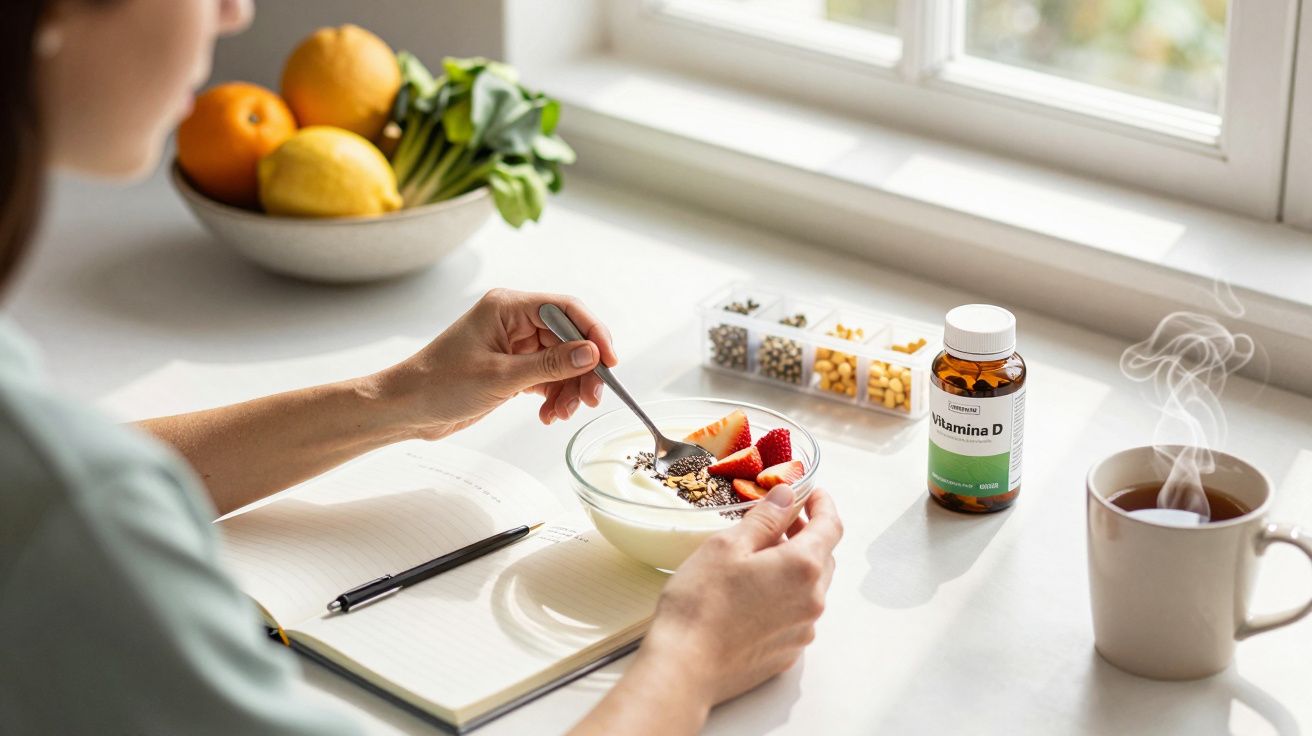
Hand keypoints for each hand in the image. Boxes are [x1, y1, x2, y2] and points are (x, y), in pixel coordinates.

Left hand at [375, 288, 618, 439]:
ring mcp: (513, 345)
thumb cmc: (439, 384)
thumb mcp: (500, 377)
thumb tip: (591, 353)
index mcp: (508, 307)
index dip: (593, 333)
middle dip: (583, 370)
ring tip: (562, 413)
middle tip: (591, 399)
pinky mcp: (511, 368)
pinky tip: (548, 414)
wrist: (405, 409)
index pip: (565, 309)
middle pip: (568, 338)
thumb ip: (550, 365)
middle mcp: (513, 321)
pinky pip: (547, 377)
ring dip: (568, 389)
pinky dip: (553, 396)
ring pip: (561, 361)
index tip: (610, 362)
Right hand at [647, 485, 841, 704]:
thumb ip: (765, 519)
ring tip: (760, 557)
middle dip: (807, 534)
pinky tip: (754, 595)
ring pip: (811, 588)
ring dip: (795, 567)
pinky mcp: (787, 653)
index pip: (831, 526)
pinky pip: (796, 615)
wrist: (685, 668)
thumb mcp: (728, 546)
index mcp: (803, 567)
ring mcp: (802, 631)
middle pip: (824, 557)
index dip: (823, 504)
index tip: (810, 492)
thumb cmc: (700, 603)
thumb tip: (787, 496)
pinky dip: (785, 596)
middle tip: (779, 520)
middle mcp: (812, 601)